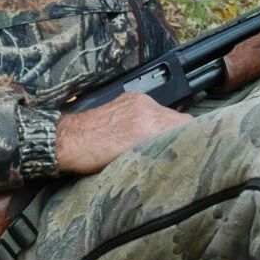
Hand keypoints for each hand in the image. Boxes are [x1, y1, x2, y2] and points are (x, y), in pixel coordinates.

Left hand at [55, 92, 191, 174]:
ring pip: (166, 113)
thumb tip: (177, 152)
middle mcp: (146, 109)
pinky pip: (152, 107)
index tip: (191, 150)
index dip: (191, 139)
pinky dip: (152, 118)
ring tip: (154, 142)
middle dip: (178, 134)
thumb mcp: (131, 162)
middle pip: (179, 119)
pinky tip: (141, 131)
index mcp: (148, 126)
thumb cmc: (94, 158)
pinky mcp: (129, 97)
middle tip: (173, 150)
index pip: (187, 126)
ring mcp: (137, 101)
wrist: (68, 140)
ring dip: (164, 126)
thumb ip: (157, 152)